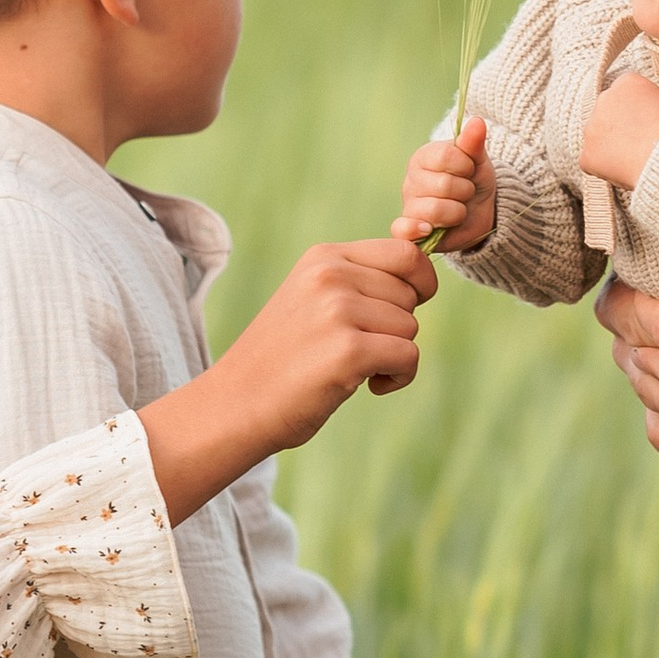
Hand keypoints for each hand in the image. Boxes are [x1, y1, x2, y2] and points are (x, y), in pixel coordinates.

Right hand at [139, 237, 435, 520]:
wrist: (235, 405)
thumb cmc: (282, 358)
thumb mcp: (313, 299)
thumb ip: (358, 282)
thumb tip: (423, 277)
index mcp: (324, 258)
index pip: (405, 252)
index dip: (420, 282)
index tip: (407, 309)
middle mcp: (330, 275)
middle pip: (411, 293)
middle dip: (399, 325)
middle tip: (363, 347)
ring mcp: (338, 311)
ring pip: (411, 327)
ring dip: (395, 354)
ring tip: (355, 368)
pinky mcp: (348, 351)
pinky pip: (408, 357)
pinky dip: (398, 377)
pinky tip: (368, 386)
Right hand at [398, 113, 496, 251]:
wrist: (479, 213)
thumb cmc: (473, 180)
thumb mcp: (477, 159)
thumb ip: (473, 142)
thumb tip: (477, 121)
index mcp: (423, 157)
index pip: (446, 155)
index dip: (466, 165)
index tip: (469, 170)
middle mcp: (411, 180)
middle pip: (444, 185)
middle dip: (465, 191)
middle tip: (465, 192)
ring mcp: (409, 206)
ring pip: (436, 210)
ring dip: (458, 212)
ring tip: (458, 210)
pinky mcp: (410, 229)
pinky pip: (403, 229)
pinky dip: (416, 229)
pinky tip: (428, 229)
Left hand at [578, 71, 658, 191]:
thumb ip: (647, 103)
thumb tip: (642, 116)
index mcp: (626, 83)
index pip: (624, 94)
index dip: (635, 112)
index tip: (644, 125)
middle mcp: (604, 99)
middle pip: (607, 113)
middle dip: (618, 127)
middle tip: (639, 143)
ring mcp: (592, 127)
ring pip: (598, 138)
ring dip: (611, 147)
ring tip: (635, 159)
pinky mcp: (587, 154)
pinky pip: (593, 162)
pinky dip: (605, 168)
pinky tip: (625, 170)